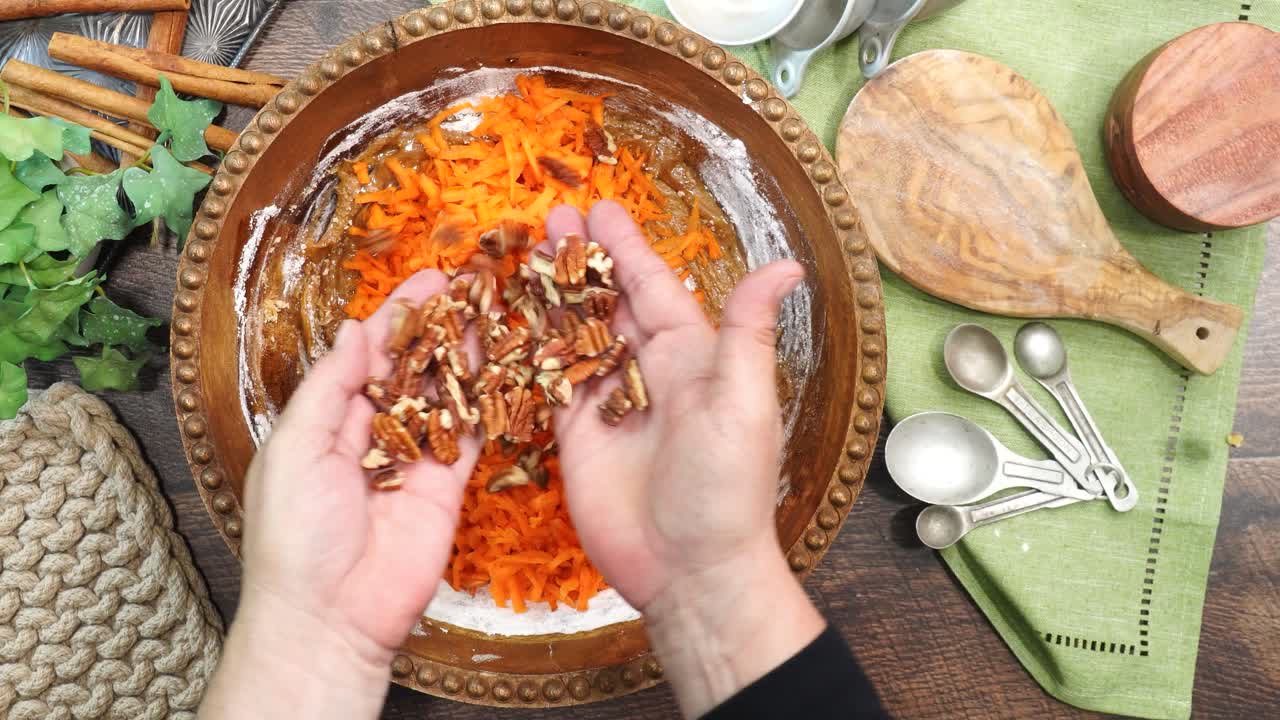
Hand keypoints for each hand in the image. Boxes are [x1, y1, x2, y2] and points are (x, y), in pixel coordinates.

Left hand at [200, 270, 481, 719]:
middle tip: (466, 284)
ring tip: (489, 310)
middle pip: (411, 368)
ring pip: (444, 394)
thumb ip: (330, 387)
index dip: (394, 318)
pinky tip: (500, 362)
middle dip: (436, 326)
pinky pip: (469, 434)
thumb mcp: (295, 448)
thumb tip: (353, 330)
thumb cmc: (295, 534)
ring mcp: (414, 458)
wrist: (331, 615)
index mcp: (327, 422)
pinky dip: (485, 399)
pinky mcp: (448, 485)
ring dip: (464, 353)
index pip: (366, 357)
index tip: (424, 282)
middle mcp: (374, 434)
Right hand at [545, 201, 824, 716]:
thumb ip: (748, 332)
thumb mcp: (744, 403)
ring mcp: (609, 404)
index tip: (600, 210)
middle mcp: (648, 372)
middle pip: (607, 301)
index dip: (626, 249)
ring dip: (551, 294)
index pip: (653, 287)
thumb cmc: (727, 488)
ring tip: (522, 252)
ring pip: (574, 334)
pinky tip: (509, 319)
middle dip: (580, 259)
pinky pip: (549, 382)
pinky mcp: (575, 437)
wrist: (691, 569)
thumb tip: (787, 265)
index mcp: (691, 356)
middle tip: (550, 216)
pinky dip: (531, 350)